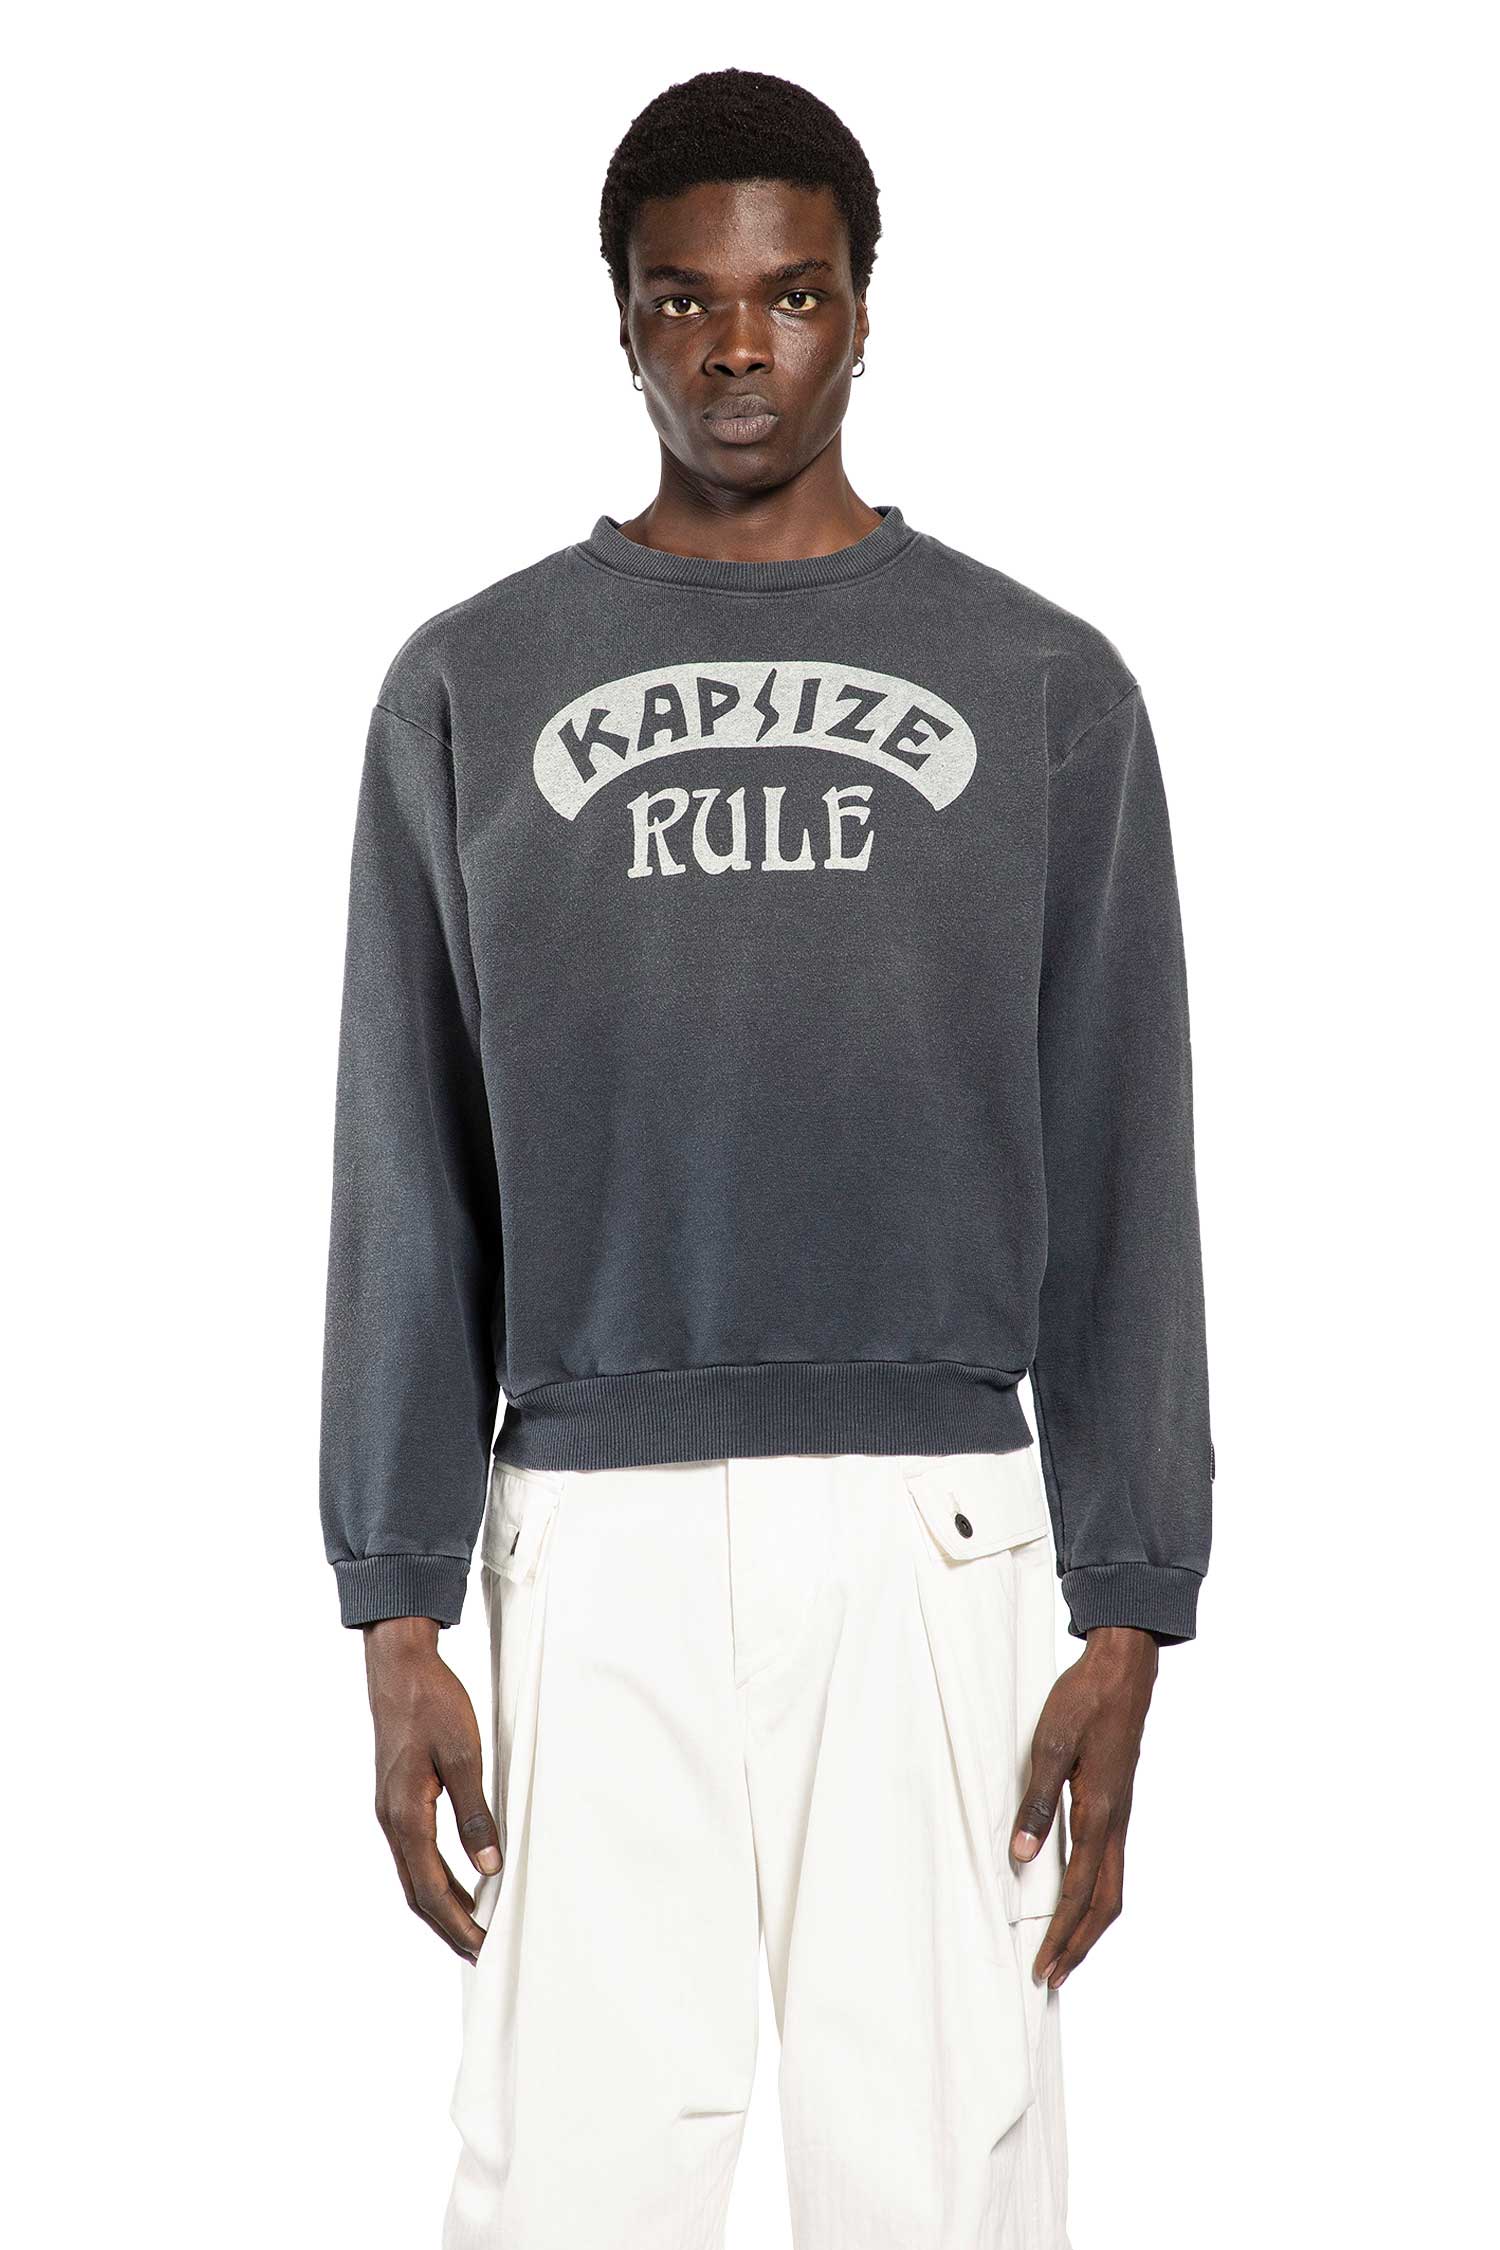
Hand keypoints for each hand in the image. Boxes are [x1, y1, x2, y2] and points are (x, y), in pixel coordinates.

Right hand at [364, 1616, 501, 1960]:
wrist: (400, 1666)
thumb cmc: (432, 1703)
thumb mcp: (463, 1755)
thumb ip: (474, 1813)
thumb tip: (490, 1865)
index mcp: (405, 1815)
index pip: (431, 1889)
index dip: (458, 1925)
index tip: (483, 1949)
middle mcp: (391, 1820)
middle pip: (418, 1892)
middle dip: (449, 1927)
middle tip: (482, 1952)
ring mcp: (390, 1810)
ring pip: (414, 1874)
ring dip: (442, 1905)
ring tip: (474, 1927)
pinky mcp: (397, 1798)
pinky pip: (414, 1853)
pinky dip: (436, 1877)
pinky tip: (459, 1880)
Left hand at [1009, 1624, 1158, 1986]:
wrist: (1123, 1671)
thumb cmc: (1084, 1701)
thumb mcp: (1050, 1746)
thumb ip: (1037, 1802)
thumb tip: (1023, 1856)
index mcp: (1100, 1812)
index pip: (1078, 1890)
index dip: (1060, 1933)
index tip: (1042, 1965)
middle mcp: (1116, 1823)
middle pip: (1105, 1904)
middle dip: (1078, 1944)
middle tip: (1051, 1976)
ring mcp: (1120, 1816)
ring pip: (1112, 1888)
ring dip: (1088, 1925)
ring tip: (1063, 1951)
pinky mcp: (1117, 1805)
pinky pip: (1110, 1866)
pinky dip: (1094, 1896)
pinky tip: (1075, 1899)